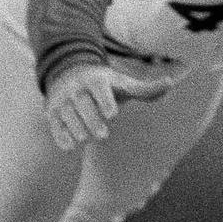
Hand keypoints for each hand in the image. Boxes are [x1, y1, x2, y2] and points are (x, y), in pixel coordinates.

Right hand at [43, 62, 172, 150]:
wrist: (69, 74)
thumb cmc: (105, 84)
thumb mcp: (123, 83)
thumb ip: (146, 88)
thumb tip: (171, 83)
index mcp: (96, 80)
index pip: (99, 88)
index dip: (105, 100)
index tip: (112, 113)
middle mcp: (77, 88)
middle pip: (83, 104)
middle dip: (92, 120)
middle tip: (103, 135)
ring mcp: (63, 100)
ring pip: (68, 116)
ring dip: (77, 129)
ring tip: (86, 139)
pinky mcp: (52, 112)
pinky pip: (55, 126)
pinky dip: (61, 137)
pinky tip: (70, 147)